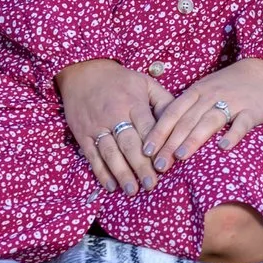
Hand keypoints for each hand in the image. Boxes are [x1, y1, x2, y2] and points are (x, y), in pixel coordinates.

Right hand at [59, 58, 172, 193]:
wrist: (83, 72)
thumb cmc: (120, 80)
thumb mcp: (144, 83)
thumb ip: (163, 101)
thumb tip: (180, 119)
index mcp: (133, 102)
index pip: (147, 128)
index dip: (157, 147)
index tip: (166, 165)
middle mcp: (115, 115)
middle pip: (129, 144)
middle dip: (141, 166)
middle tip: (152, 185)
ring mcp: (97, 126)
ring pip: (110, 152)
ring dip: (121, 173)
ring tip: (132, 190)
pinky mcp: (82, 134)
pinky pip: (92, 155)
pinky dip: (101, 172)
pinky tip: (111, 185)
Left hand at [145, 57, 262, 170]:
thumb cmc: (230, 84)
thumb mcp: (205, 89)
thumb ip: (189, 108)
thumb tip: (165, 135)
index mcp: (197, 91)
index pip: (172, 112)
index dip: (159, 131)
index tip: (146, 151)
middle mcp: (211, 96)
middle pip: (187, 120)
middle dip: (170, 143)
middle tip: (158, 164)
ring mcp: (232, 102)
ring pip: (209, 121)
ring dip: (193, 139)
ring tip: (180, 156)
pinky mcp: (252, 110)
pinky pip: (241, 123)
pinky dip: (232, 135)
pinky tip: (223, 147)